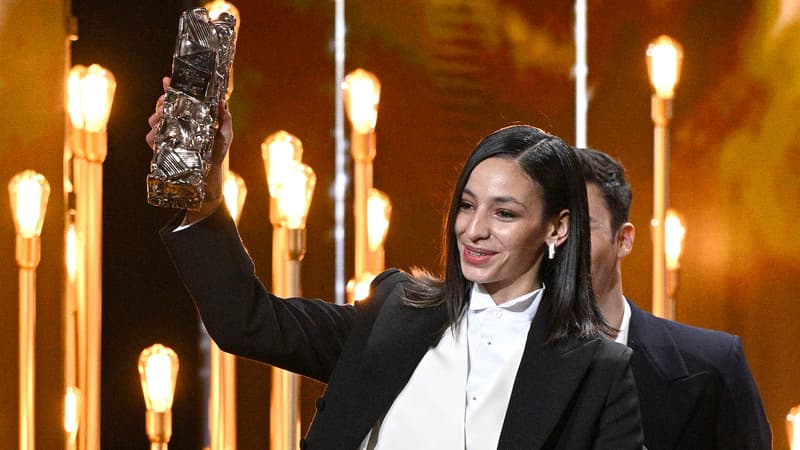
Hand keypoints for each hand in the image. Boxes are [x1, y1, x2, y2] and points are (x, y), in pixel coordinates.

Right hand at [146, 77, 233, 221]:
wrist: (210, 175)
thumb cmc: (217, 153)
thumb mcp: (225, 134)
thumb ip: (224, 118)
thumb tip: (223, 101)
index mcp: (189, 117)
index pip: (177, 99)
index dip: (170, 88)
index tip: (167, 80)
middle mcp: (176, 124)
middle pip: (162, 107)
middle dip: (162, 101)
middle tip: (166, 100)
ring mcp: (167, 135)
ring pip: (154, 120)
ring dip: (157, 115)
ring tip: (163, 115)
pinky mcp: (161, 149)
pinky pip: (151, 138)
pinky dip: (153, 133)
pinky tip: (159, 131)